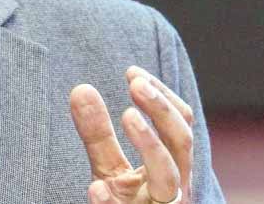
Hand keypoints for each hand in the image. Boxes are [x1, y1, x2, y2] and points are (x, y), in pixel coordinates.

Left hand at [69, 66, 194, 203]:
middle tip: (135, 84)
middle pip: (182, 142)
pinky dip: (111, 203)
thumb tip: (81, 89)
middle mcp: (174, 188)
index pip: (181, 122)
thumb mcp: (107, 166)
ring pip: (169, 177)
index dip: (161, 95)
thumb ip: (97, 132)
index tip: (132, 73)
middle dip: (162, 110)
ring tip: (126, 115)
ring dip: (151, 145)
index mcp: (172, 166)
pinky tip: (96, 188)